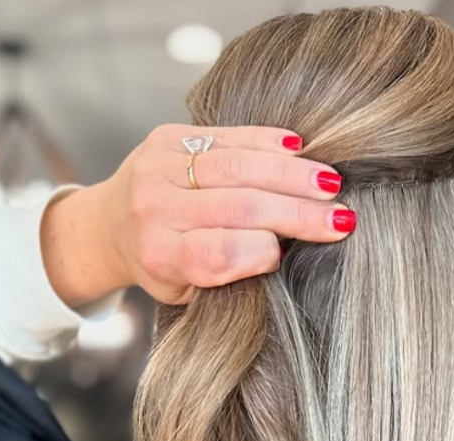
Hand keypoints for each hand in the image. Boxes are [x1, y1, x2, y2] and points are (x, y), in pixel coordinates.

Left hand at [40, 124, 355, 308]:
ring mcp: (158, 168)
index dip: (261, 252)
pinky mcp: (167, 137)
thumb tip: (286, 256)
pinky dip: (267, 143)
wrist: (110, 225)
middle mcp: (154, 209)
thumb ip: (227, 278)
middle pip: (237, 207)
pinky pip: (227, 135)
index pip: (219, 253)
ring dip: (291, 174)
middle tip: (343, 219)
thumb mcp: (189, 292)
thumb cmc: (164, 268)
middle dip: (296, 213)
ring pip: (236, 165)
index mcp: (161, 257)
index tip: (290, 255)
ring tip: (331, 184)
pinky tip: (301, 151)